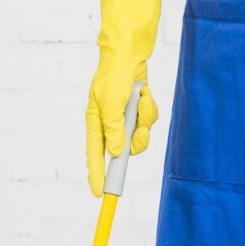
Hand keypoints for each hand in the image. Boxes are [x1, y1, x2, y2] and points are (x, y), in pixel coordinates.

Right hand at [87, 0, 164, 194]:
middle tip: (138, 128)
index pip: (95, 155)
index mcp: (95, 123)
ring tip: (140, 98)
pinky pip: (149, 120)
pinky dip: (149, 107)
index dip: (97, 175)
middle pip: (124, 149)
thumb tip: (116, 153)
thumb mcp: (110, 103)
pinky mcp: (138, 110)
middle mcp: (109, 123)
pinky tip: (144, 91)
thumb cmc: (113, 74)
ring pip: (140, 135)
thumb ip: (113, 129)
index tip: (99, 193)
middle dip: (135, 138)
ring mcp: (125, 117)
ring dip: (144, 118)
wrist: (129, 52)